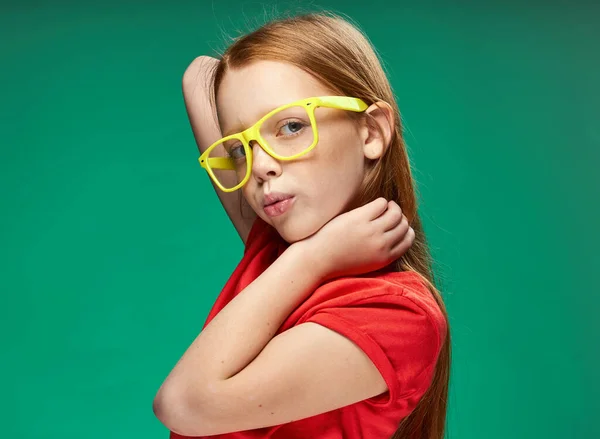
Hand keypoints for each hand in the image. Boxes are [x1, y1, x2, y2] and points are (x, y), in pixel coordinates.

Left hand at [298, 198, 414, 281]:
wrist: (318, 260)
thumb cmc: (339, 260)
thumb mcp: (367, 263)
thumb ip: (382, 252)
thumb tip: (392, 235)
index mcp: (385, 258)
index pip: (408, 240)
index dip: (406, 230)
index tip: (399, 225)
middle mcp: (382, 244)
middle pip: (403, 225)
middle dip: (400, 217)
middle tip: (391, 212)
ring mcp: (371, 231)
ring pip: (395, 213)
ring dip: (393, 207)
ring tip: (386, 205)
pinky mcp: (360, 218)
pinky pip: (381, 204)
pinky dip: (381, 202)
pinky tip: (374, 204)